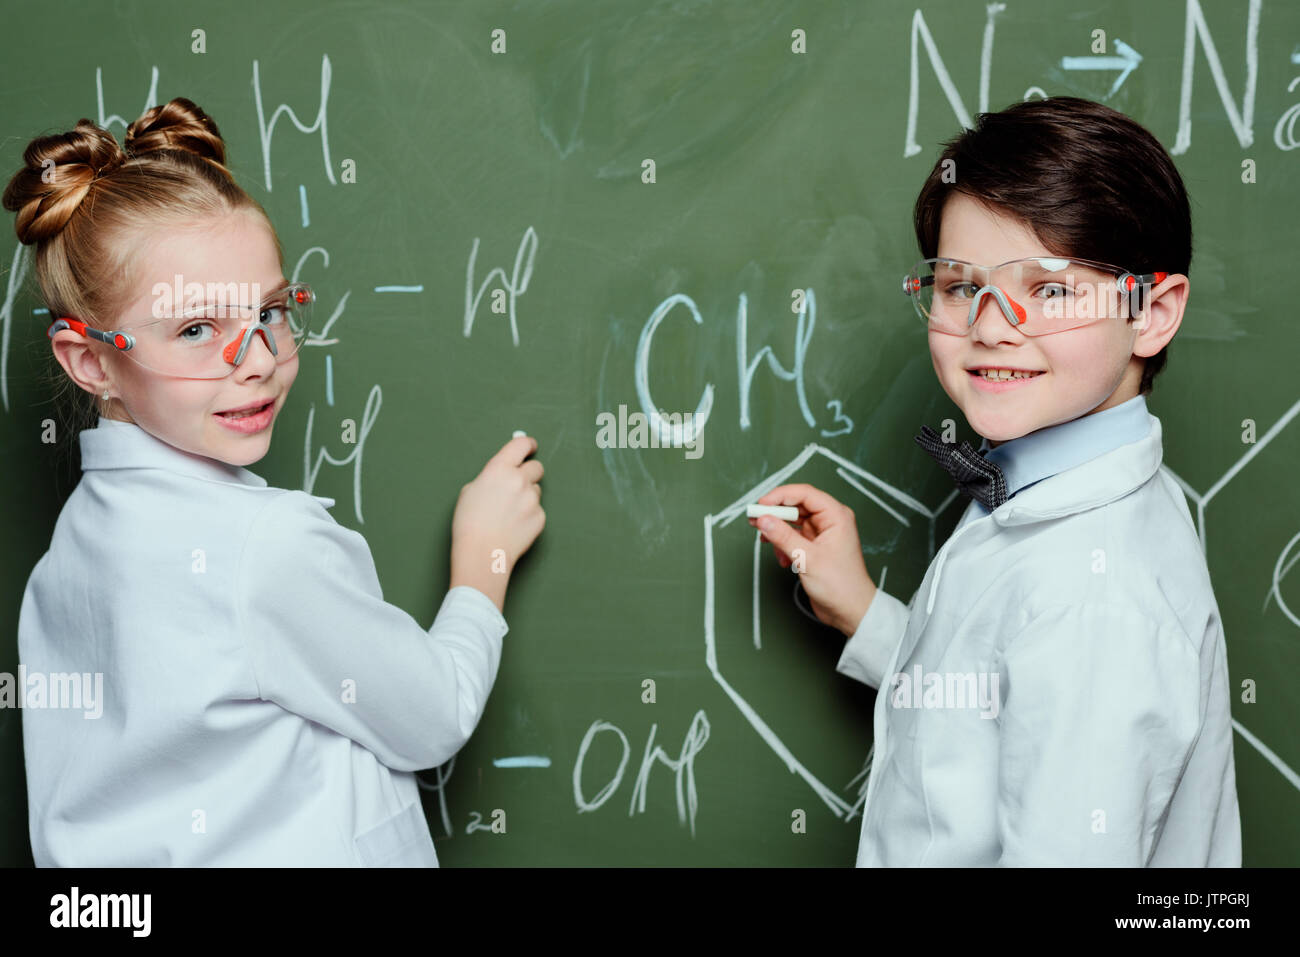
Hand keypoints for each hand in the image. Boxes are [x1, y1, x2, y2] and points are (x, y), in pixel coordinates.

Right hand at [450, 435, 544, 611]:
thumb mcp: (471, 490)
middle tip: (518, 484)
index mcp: (499, 469)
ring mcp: (532, 499)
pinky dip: (529, 515)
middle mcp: (519, 480)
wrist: (482, 552)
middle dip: (529, 472)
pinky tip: (514, 525)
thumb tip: (503, 474)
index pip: (521, 445)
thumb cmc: (470, 523)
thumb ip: (491, 477)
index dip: (527, 444)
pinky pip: (538, 510)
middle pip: (536, 467)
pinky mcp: (540, 517)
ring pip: (536, 490)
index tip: (530, 446)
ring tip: (509, 512)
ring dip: (527, 496)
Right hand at [747, 483, 876, 636]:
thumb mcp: (807, 558)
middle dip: (775, 513)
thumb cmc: (840, 585)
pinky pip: (793, 537)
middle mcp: (830, 521)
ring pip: (793, 522)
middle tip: (755, 520)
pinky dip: (783, 544)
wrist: (850, 611)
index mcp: (836, 516)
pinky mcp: (815, 548)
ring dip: (777, 530)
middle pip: (797, 506)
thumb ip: (783, 536)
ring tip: (764, 539)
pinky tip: (780, 558)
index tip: (761, 505)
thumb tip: (763, 520)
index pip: (804, 494)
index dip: (780, 496)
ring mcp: (822, 535)